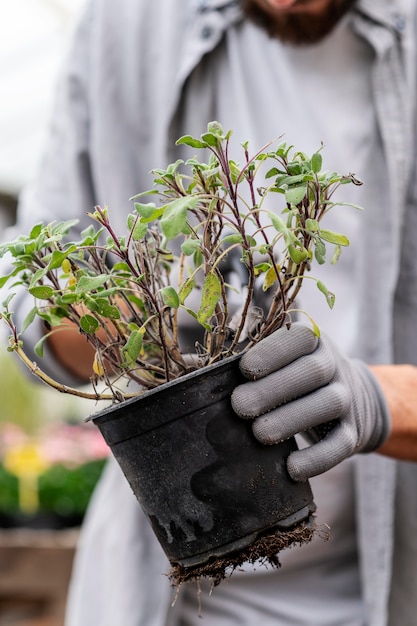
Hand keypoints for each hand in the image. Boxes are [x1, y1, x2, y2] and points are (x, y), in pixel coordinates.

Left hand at [231, 323, 390, 480]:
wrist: (356, 398)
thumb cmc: (296, 375)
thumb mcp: (281, 357)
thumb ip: (246, 357)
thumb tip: (198, 364)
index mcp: (313, 341)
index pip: (299, 337)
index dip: (273, 352)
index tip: (245, 369)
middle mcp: (334, 365)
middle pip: (312, 371)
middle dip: (273, 389)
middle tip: (240, 405)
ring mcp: (348, 398)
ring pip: (328, 404)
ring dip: (292, 420)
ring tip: (259, 433)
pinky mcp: (353, 432)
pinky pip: (340, 445)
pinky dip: (317, 458)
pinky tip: (291, 468)